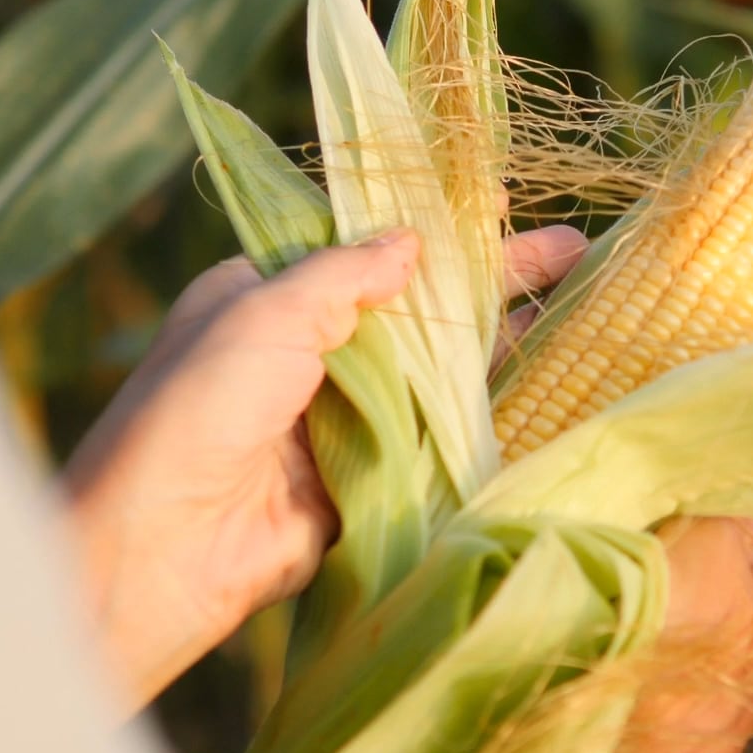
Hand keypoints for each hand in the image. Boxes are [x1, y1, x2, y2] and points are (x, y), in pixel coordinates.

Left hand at [67, 225, 588, 714]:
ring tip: (588, 316)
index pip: (365, 249)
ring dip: (505, 348)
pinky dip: (489, 424)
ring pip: (437, 377)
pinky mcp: (365, 484)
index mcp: (268, 298)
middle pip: (417, 310)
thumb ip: (342, 276)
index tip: (501, 204)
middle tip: (579, 255)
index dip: (435, 227)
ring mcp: (341, 422)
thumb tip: (412, 241)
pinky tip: (552, 397)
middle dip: (495, 282)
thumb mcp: (264, 314)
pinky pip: (437, 446)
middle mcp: (307, 355)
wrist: (165, 548)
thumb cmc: (200, 410)